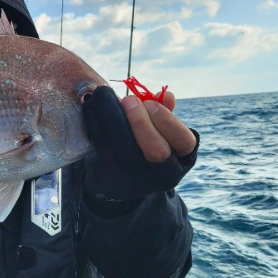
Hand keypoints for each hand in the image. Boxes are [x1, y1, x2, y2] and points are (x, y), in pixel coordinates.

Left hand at [82, 86, 197, 200]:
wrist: (120, 179)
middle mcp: (163, 175)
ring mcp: (137, 181)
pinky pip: (104, 150)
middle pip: (157, 151)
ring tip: (106, 99)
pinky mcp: (112, 179)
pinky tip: (93, 109)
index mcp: (181, 159)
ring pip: (127, 151)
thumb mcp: (160, 131)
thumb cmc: (145, 144)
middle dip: (141, 122)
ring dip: (114, 120)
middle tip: (129, 100)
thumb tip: (167, 96)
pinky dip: (96, 126)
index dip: (168, 121)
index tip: (150, 103)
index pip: (184, 141)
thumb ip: (164, 113)